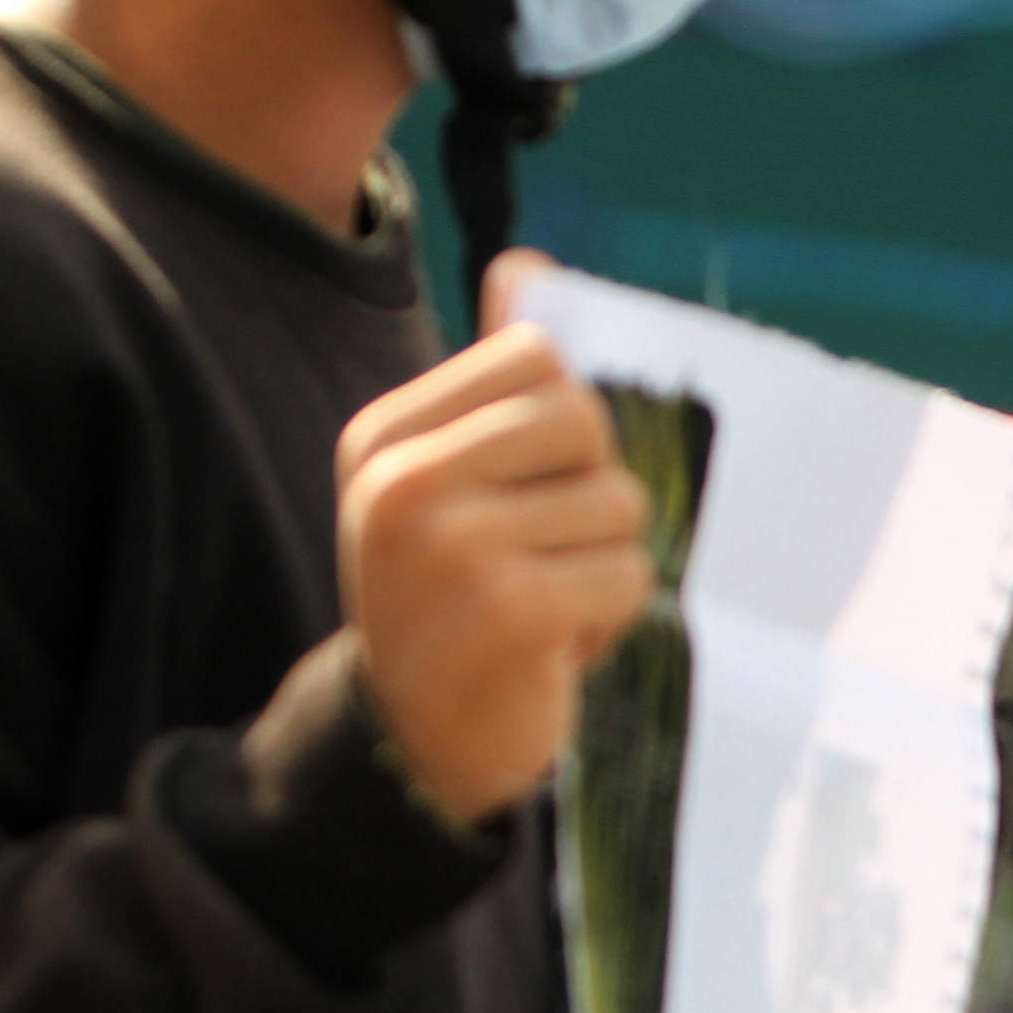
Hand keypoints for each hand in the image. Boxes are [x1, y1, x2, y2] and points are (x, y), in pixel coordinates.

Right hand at [334, 250, 651, 820]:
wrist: (411, 743)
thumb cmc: (448, 604)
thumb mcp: (447, 487)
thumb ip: (492, 391)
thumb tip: (530, 269)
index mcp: (386, 435)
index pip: (536, 358)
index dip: (563, 431)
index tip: (522, 495)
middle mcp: (408, 479)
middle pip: (585, 422)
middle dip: (592, 495)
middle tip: (543, 556)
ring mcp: (456, 543)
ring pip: (618, 506)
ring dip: (603, 566)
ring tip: (543, 607)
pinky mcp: (512, 608)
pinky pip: (627, 575)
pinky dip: (610, 619)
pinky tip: (554, 647)